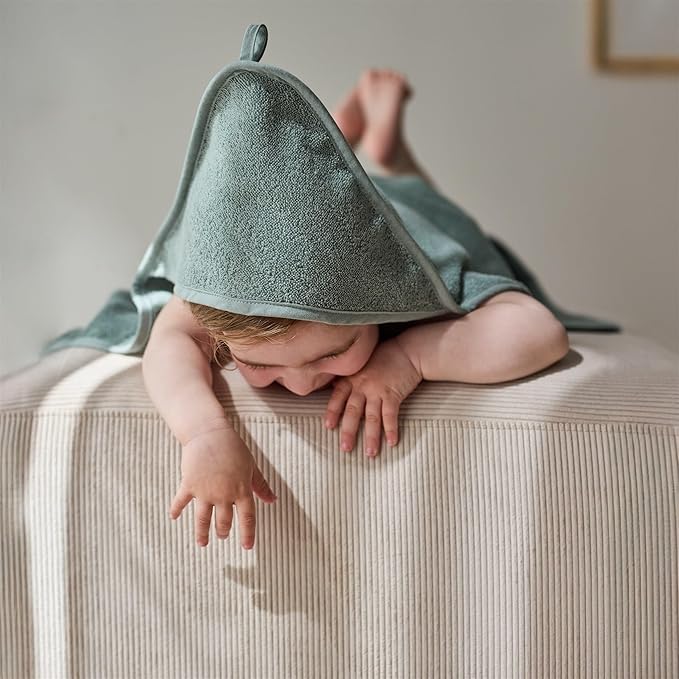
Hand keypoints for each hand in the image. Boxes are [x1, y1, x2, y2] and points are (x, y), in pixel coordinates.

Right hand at [169, 422, 276, 548]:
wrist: (209, 433)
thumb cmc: (233, 448)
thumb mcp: (251, 466)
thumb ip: (260, 485)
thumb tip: (273, 500)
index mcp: (241, 490)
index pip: (247, 518)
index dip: (248, 534)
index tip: (247, 547)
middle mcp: (224, 494)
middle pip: (224, 521)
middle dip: (223, 531)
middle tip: (222, 535)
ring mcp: (205, 491)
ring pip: (203, 519)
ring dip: (202, 533)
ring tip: (203, 543)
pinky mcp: (189, 484)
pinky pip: (181, 502)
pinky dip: (176, 510)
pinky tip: (174, 517)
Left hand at [324, 337, 421, 456]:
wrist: (408, 351)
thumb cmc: (384, 356)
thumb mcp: (361, 363)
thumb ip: (349, 377)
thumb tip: (333, 387)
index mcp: (352, 378)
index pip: (338, 397)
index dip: (333, 412)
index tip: (329, 427)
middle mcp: (362, 385)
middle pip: (353, 411)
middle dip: (349, 431)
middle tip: (346, 448)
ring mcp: (378, 390)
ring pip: (372, 417)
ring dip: (372, 437)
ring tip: (370, 453)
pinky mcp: (394, 394)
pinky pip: (391, 415)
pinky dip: (391, 429)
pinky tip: (392, 442)